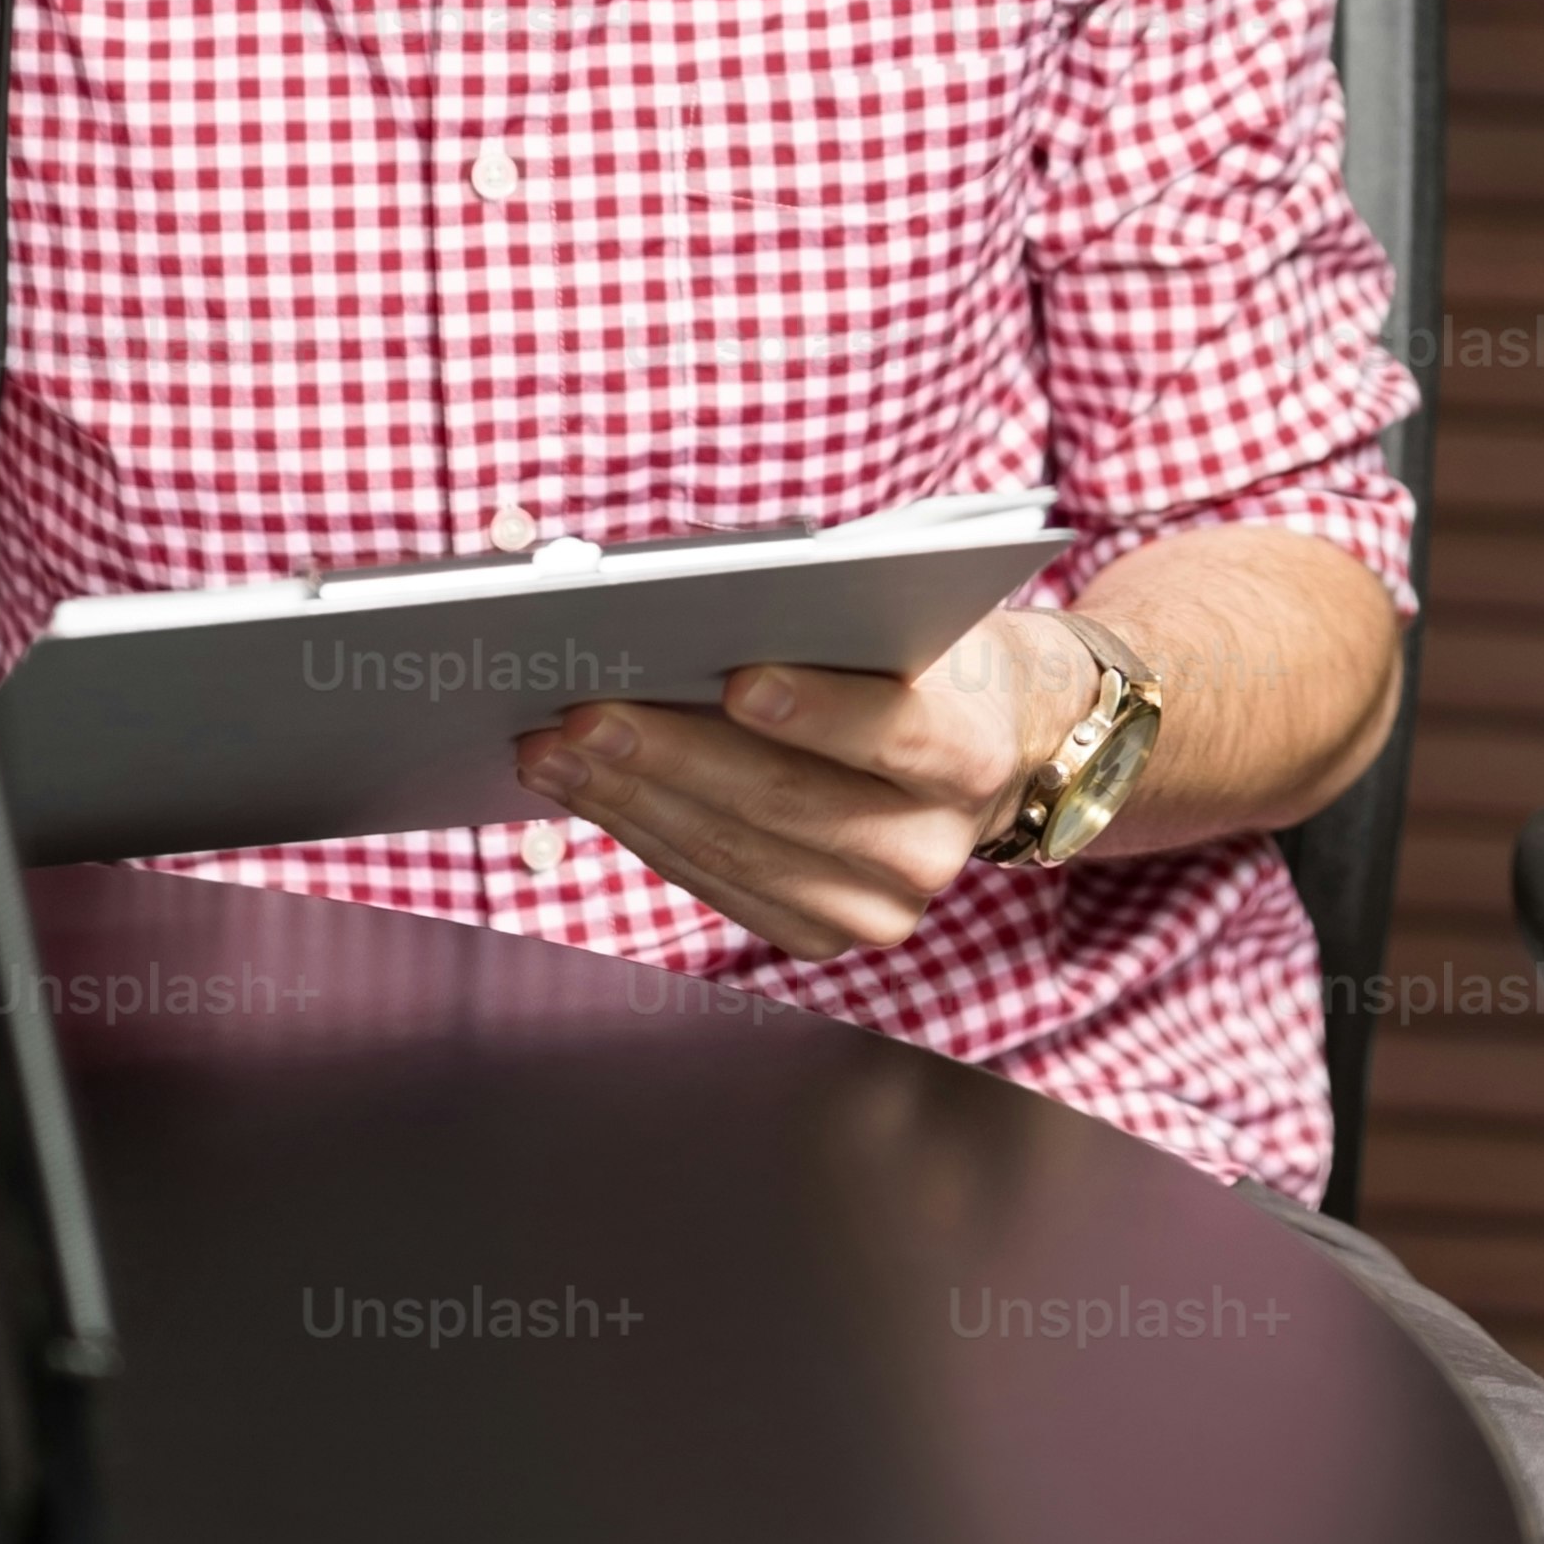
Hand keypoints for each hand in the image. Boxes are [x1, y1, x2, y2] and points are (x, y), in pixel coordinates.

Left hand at [519, 606, 1097, 957]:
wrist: (991, 743)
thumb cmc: (926, 652)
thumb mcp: (909, 614)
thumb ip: (835, 614)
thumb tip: (693, 608)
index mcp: (976, 751)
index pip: (899, 733)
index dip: (819, 710)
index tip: (738, 678)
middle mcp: (938, 846)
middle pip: (792, 804)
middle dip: (675, 756)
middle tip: (584, 714)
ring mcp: (883, 907)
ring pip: (740, 855)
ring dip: (633, 799)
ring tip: (553, 751)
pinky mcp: (829, 934)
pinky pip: (721, 888)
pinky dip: (647, 834)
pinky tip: (590, 790)